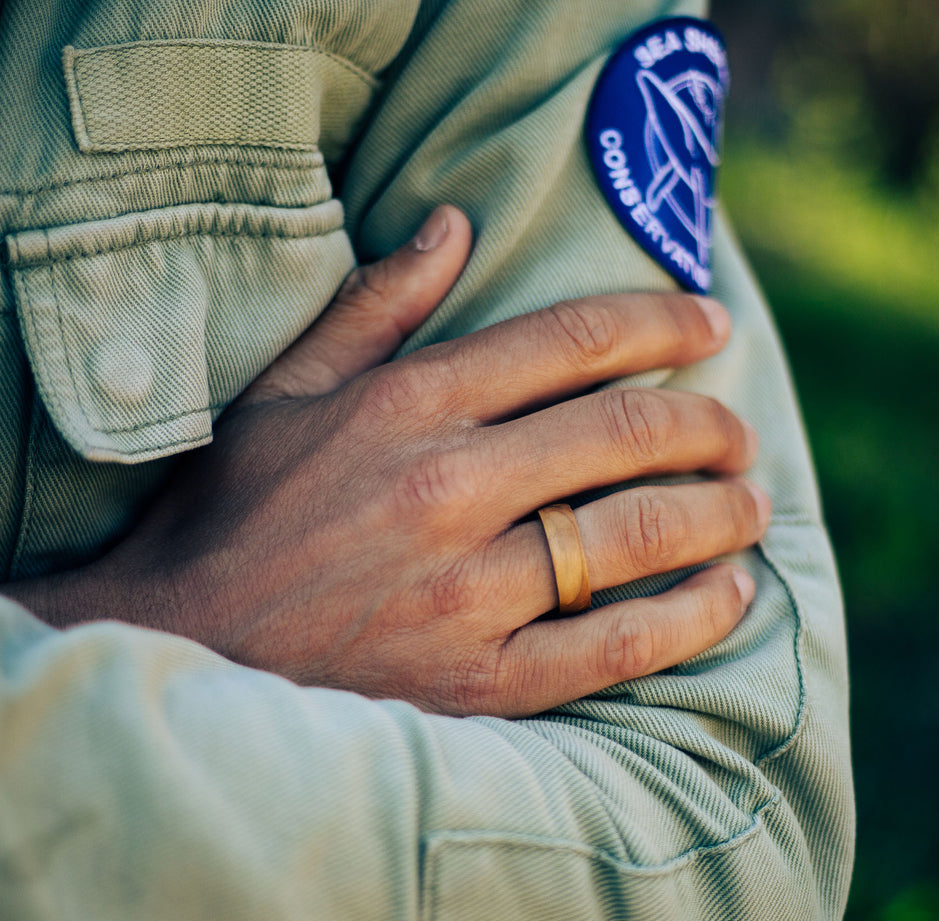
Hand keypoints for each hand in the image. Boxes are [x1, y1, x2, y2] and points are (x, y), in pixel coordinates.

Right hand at [0, 206, 769, 717]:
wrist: (189, 646)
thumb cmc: (233, 514)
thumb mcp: (285, 392)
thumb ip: (375, 306)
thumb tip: (453, 223)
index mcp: (408, 405)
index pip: (573, 341)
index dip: (661, 324)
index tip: (708, 327)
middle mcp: (450, 488)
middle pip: (627, 434)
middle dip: (707, 424)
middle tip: (739, 433)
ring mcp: (470, 590)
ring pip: (638, 535)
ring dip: (719, 513)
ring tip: (750, 506)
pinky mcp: (482, 680)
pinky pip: (616, 644)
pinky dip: (693, 616)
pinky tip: (731, 594)